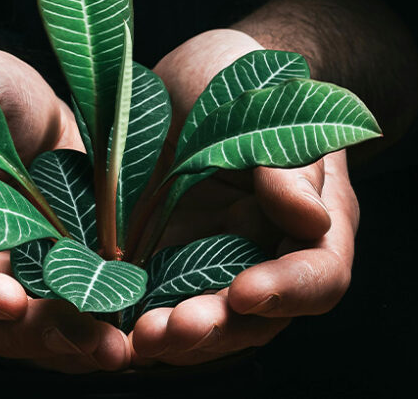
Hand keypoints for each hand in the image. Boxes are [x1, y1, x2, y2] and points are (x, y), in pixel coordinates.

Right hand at [0, 49, 130, 372]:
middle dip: (31, 333)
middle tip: (87, 337)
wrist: (19, 113)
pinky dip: (92, 330)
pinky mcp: (35, 288)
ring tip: (117, 346)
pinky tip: (131, 332)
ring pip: (21, 333)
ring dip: (70, 344)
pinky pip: (58, 321)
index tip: (7, 296)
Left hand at [129, 30, 358, 365]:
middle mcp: (263, 255)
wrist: (188, 80)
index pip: (319, 276)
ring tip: (130, 339)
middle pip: (252, 318)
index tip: (243, 292)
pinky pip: (148, 299)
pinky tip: (98, 321)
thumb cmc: (240, 78)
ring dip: (168, 335)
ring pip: (199, 319)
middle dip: (212, 328)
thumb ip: (288, 160)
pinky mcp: (160, 261)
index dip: (286, 291)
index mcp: (311, 220)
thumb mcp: (263, 103)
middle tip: (167, 331)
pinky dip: (127, 316)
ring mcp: (209, 263)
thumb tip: (312, 220)